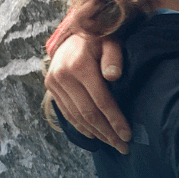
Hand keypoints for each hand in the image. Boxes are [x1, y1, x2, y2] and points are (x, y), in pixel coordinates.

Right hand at [44, 33, 131, 152]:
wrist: (73, 30)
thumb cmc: (99, 37)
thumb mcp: (111, 41)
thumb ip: (114, 58)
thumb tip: (114, 76)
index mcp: (79, 66)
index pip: (101, 101)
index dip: (115, 120)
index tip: (128, 135)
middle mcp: (63, 76)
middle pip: (88, 113)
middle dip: (107, 133)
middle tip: (124, 147)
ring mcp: (54, 83)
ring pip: (76, 117)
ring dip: (96, 133)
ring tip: (113, 144)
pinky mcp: (50, 87)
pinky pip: (66, 113)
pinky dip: (81, 126)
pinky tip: (95, 135)